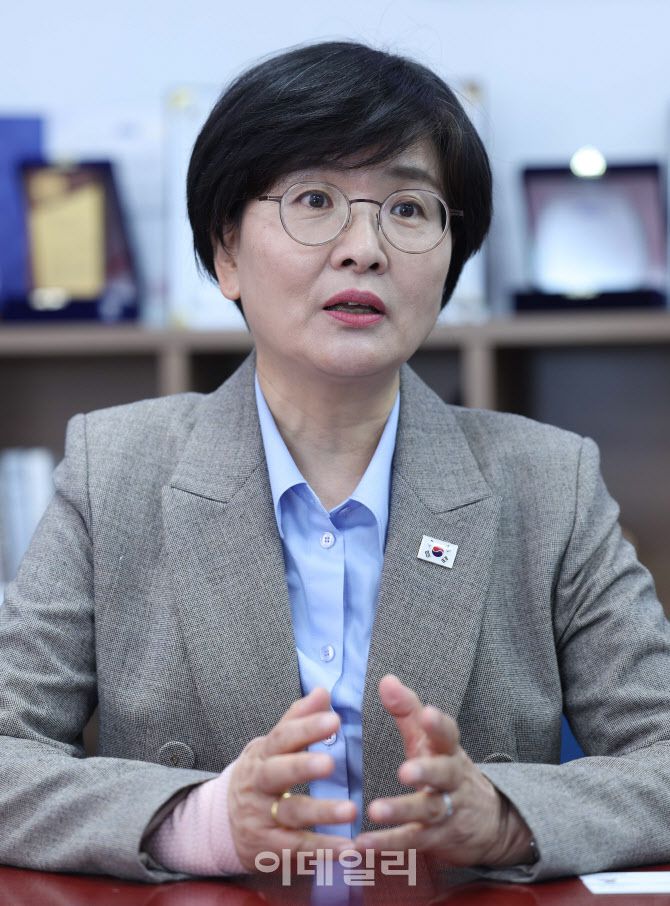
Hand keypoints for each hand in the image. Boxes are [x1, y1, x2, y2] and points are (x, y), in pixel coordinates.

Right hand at [227, 687, 355, 871]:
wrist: (222, 822)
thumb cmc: (260, 775)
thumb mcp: (272, 746)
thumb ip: (298, 720)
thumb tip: (322, 691)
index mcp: (262, 755)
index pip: (282, 737)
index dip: (306, 728)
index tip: (334, 720)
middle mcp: (257, 785)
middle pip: (278, 773)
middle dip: (303, 767)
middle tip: (330, 763)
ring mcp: (260, 817)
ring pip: (291, 814)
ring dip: (322, 813)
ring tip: (351, 810)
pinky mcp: (268, 848)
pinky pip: (297, 849)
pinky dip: (323, 850)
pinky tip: (348, 849)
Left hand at [353, 675, 532, 867]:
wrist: (490, 822)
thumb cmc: (447, 769)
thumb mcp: (431, 739)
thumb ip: (408, 709)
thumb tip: (386, 679)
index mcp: (449, 751)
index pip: (449, 734)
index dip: (439, 725)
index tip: (427, 714)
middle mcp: (452, 780)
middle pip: (444, 774)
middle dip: (427, 771)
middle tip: (406, 771)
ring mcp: (447, 811)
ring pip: (428, 811)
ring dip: (401, 810)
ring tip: (375, 809)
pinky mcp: (436, 839)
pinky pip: (412, 841)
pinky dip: (388, 843)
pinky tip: (363, 843)